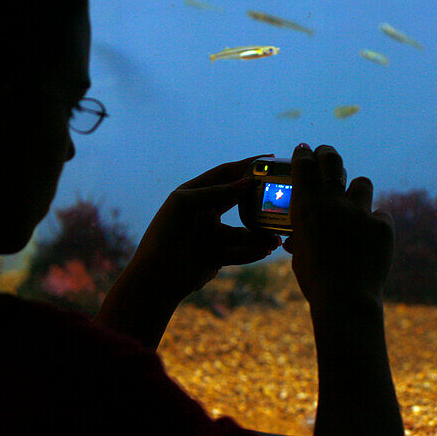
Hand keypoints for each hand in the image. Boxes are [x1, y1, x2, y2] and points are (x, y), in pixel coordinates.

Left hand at [128, 155, 281, 302]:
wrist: (156, 277)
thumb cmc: (166, 234)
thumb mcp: (187, 204)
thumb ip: (217, 192)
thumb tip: (247, 182)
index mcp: (195, 194)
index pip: (226, 173)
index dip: (247, 165)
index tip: (270, 159)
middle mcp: (205, 212)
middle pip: (239, 200)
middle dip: (260, 199)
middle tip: (281, 195)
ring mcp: (211, 235)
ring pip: (243, 232)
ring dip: (259, 235)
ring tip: (275, 240)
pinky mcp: (216, 256)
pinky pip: (239, 252)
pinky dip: (252, 252)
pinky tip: (263, 252)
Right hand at [283, 144, 393, 309]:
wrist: (345, 299)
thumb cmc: (315, 280)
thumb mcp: (299, 253)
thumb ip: (301, 235)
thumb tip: (296, 237)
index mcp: (306, 206)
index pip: (304, 165)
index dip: (304, 155)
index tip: (305, 151)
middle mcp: (333, 201)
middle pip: (333, 160)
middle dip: (328, 154)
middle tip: (327, 155)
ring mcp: (360, 211)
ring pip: (362, 184)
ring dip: (357, 193)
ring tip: (355, 207)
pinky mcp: (383, 224)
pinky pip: (380, 215)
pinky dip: (376, 224)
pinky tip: (371, 240)